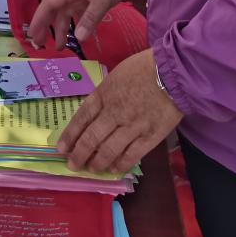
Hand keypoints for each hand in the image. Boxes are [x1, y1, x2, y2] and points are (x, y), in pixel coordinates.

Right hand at [28, 0, 133, 49]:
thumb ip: (91, 17)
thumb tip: (78, 39)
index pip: (49, 4)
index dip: (39, 19)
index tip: (33, 34)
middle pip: (55, 11)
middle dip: (46, 27)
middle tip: (41, 44)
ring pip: (67, 15)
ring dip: (62, 29)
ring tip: (60, 47)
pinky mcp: (93, 1)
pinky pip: (80, 15)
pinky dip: (77, 26)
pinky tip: (78, 36)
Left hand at [57, 50, 182, 172]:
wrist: (173, 71)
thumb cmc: (144, 68)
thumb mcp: (116, 75)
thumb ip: (104, 94)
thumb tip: (95, 112)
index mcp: (103, 94)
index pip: (81, 118)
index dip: (70, 135)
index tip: (61, 148)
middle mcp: (114, 113)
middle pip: (91, 138)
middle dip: (79, 154)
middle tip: (73, 164)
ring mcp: (131, 127)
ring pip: (109, 150)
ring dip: (97, 163)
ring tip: (91, 168)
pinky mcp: (150, 137)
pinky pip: (131, 155)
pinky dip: (120, 164)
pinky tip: (113, 169)